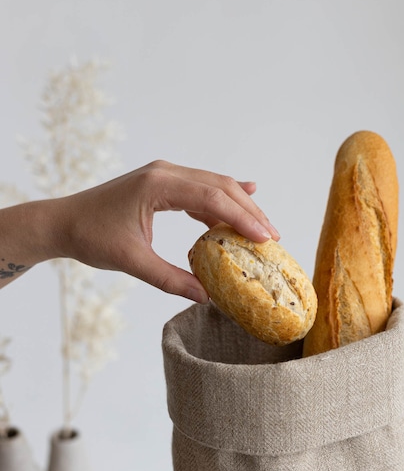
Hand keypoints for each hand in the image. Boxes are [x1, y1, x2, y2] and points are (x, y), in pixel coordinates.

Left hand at [49, 161, 279, 300]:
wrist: (62, 222)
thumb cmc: (91, 236)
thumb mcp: (131, 261)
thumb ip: (169, 278)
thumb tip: (204, 297)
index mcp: (157, 185)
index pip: (211, 198)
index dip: (242, 218)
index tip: (265, 238)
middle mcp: (165, 173)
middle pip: (220, 187)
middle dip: (249, 211)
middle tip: (273, 236)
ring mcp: (164, 176)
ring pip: (214, 186)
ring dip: (239, 206)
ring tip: (263, 230)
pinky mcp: (163, 185)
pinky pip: (201, 190)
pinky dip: (222, 201)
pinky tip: (244, 202)